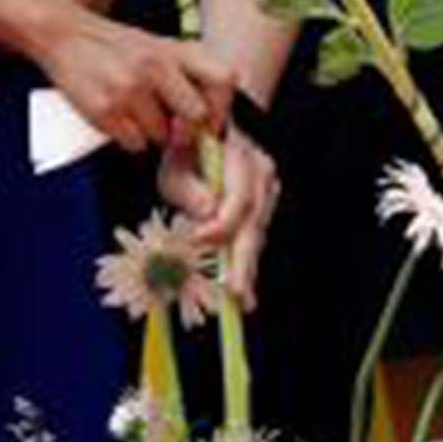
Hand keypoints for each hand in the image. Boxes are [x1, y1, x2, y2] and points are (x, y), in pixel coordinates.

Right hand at [34, 13, 235, 154]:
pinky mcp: (105, 109)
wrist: (66, 34)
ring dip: (153, 135)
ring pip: (162, 136)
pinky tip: (120, 120)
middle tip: (172, 127)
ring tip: (136, 113)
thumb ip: (187, 75)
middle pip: (196, 116)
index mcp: (176, 49)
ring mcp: (129, 88)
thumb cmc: (117, 47)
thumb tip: (209, 121)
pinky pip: (134, 143)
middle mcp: (156, 67)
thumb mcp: (160, 47)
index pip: (223, 79)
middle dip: (186, 129)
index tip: (211, 122)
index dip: (222, 107)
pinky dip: (129, 139)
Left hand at [159, 128, 281, 308]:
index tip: (199, 240)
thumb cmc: (185, 151)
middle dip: (243, 261)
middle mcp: (263, 177)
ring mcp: (267, 195)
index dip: (221, 223)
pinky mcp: (261, 212)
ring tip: (242, 301)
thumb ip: (188, 188)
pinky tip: (245, 293)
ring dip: (246, 269)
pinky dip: (246, 266)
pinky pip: (253, 241)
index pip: (238, 199)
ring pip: (255, 237)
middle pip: (253, 224)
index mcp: (242, 158)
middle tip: (236, 292)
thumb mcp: (176, 164)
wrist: (204, 140)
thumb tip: (206, 213)